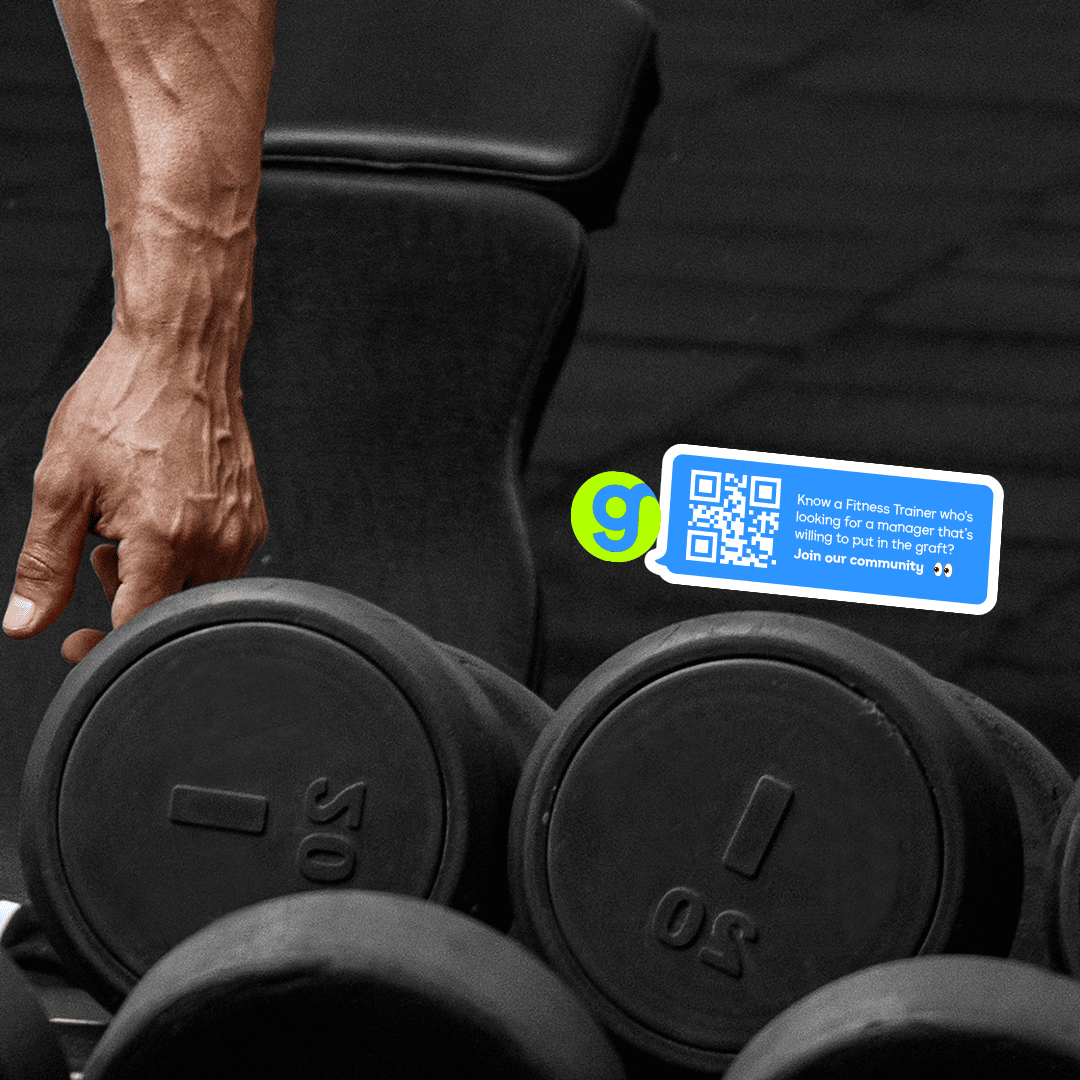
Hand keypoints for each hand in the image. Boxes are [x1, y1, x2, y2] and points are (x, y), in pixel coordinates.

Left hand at [3, 328, 268, 662]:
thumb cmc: (121, 405)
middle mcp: (215, 542)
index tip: (74, 643)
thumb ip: (44, 563)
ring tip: (128, 529)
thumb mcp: (62, 483)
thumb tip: (24, 623)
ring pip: (198, 592)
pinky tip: (163, 516)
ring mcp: (242, 531)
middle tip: (96, 556)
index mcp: (164, 539)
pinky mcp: (254, 519)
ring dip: (158, 580)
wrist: (182, 354)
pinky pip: (221, 564)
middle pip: (170, 616)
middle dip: (126, 603)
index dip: (99, 646)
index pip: (135, 628)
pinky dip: (186, 558)